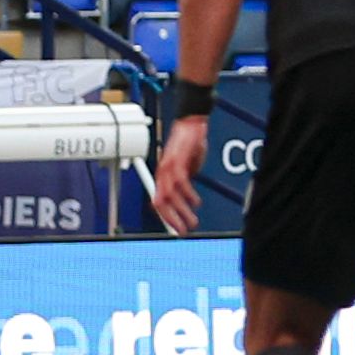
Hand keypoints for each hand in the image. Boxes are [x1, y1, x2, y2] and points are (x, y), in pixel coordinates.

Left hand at [152, 113, 206, 233]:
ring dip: (182, 211)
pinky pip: (181, 183)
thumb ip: (185, 179)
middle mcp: (162, 172)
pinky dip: (189, 195)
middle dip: (171, 220)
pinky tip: (196, 203)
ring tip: (192, 221)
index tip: (175, 228)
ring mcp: (168, 167)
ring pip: (170, 196)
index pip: (158, 201)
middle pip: (160, 203)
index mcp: (163, 175)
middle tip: (182, 232)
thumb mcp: (187, 166)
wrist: (191, 123)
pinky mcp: (178, 161)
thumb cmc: (189, 143)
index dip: (165, 217)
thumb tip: (186, 193)